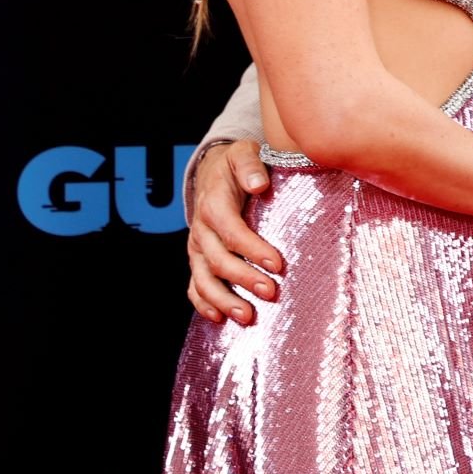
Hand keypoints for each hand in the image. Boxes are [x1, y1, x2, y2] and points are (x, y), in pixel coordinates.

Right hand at [185, 140, 282, 324]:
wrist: (212, 173)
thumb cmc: (235, 166)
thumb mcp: (243, 153)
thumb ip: (250, 165)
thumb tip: (258, 184)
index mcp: (214, 204)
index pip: (232, 231)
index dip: (253, 250)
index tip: (278, 264)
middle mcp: (201, 230)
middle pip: (219, 260)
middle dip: (244, 279)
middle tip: (271, 292)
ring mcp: (197, 248)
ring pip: (204, 279)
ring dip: (224, 300)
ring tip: (247, 317)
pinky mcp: (198, 260)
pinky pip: (195, 286)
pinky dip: (204, 304)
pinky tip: (220, 319)